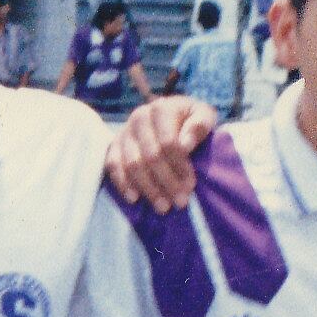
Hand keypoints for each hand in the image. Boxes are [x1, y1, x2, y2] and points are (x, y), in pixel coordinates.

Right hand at [101, 93, 217, 207]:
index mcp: (161, 108)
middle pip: (151, 156)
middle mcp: (139, 117)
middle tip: (180, 202)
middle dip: (167, 182)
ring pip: (133, 164)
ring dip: (148, 188)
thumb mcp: (203, 116)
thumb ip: (199, 126)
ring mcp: (124, 132)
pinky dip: (123, 183)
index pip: (168, 142)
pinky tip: (134, 199)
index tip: (190, 186)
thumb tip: (185, 144)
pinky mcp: (114, 146)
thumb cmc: (190, 120)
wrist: (171, 116)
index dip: (179, 166)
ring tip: (163, 207)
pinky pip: (113, 166)